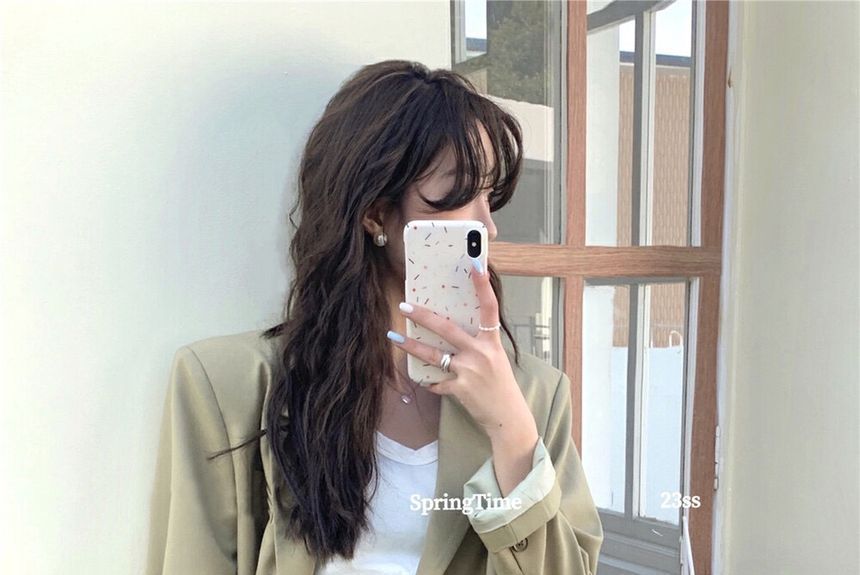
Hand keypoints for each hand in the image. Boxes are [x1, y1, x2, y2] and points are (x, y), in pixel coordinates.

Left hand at [388, 257, 537, 444]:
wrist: (508, 418)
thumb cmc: (501, 385)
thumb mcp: (496, 359)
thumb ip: (478, 344)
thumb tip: (453, 331)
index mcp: (492, 342)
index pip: (489, 308)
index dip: (483, 286)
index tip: (475, 264)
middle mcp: (481, 354)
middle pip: (447, 329)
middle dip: (423, 316)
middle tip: (405, 305)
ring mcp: (469, 372)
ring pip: (433, 355)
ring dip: (411, 346)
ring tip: (394, 337)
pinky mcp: (459, 389)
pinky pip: (435, 382)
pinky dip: (427, 381)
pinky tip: (420, 378)